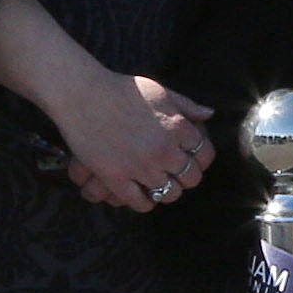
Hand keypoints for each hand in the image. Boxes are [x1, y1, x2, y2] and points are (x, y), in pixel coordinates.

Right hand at [54, 72, 215, 213]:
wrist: (83, 94)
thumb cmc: (121, 89)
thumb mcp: (160, 91)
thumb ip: (186, 105)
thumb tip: (209, 114)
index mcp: (178, 127)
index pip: (205, 155)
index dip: (201, 160)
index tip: (192, 161)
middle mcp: (164, 150)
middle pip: (190, 178)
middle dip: (186, 178)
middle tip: (176, 175)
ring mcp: (140, 166)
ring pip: (169, 194)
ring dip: (166, 191)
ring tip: (159, 184)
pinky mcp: (116, 178)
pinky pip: (141, 203)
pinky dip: (145, 202)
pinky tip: (141, 194)